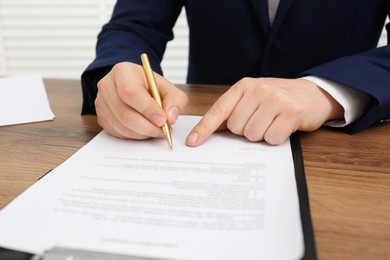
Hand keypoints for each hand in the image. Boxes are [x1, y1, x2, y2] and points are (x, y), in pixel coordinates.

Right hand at [95, 62, 187, 139]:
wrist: (134, 86)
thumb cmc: (149, 86)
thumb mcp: (167, 87)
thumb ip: (175, 100)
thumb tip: (171, 117)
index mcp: (122, 72)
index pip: (131, 93)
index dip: (147, 109)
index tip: (162, 120)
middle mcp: (107, 86)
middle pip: (125, 114)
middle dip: (148, 127)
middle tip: (164, 130)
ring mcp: (101, 103)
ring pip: (122, 126)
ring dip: (143, 133)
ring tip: (157, 130)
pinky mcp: (101, 117)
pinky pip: (118, 133)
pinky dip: (135, 136)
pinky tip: (145, 130)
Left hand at [186, 77, 343, 145]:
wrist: (313, 94)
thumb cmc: (279, 98)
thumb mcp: (253, 98)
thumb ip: (233, 111)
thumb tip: (211, 130)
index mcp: (244, 86)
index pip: (219, 110)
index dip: (204, 128)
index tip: (192, 143)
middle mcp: (258, 90)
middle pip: (236, 128)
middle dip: (246, 131)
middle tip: (261, 121)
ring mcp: (275, 100)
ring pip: (252, 135)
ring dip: (261, 135)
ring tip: (272, 122)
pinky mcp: (291, 112)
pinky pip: (271, 138)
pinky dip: (276, 138)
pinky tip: (283, 127)